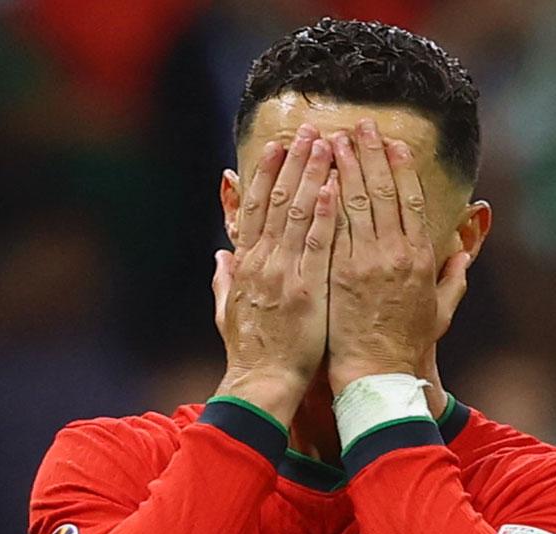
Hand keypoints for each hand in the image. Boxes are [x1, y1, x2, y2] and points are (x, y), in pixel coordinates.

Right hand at [213, 125, 338, 425]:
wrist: (262, 383)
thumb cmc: (251, 351)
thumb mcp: (228, 311)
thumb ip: (224, 280)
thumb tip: (220, 255)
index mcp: (247, 265)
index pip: (256, 208)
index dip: (267, 173)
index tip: (278, 144)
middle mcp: (263, 262)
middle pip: (277, 200)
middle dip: (294, 161)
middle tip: (310, 129)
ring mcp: (284, 273)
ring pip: (298, 213)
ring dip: (313, 175)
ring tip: (326, 143)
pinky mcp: (306, 290)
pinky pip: (317, 244)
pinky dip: (324, 214)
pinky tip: (335, 187)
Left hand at [326, 120, 471, 394]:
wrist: (377, 374)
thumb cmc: (407, 346)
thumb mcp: (439, 311)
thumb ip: (453, 280)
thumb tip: (464, 256)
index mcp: (421, 258)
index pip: (411, 200)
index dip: (400, 168)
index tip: (391, 142)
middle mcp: (396, 253)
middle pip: (383, 191)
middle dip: (371, 153)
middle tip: (359, 125)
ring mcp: (367, 261)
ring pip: (356, 201)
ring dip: (344, 165)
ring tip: (333, 138)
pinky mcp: (340, 272)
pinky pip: (333, 226)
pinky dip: (326, 197)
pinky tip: (318, 175)